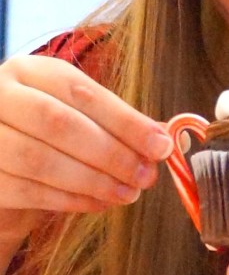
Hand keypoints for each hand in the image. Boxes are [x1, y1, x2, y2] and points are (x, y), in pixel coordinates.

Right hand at [0, 55, 173, 244]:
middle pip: (59, 123)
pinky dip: (70, 200)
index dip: (125, 120)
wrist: (2, 165)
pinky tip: (99, 203)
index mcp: (30, 71)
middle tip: (146, 175)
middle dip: (111, 153)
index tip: (161, 145)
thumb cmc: (47, 135)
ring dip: (93, 181)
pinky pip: (27, 191)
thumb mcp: (80, 116)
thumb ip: (117, 122)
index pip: (81, 91)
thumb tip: (166, 138)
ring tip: (128, 193)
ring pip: (40, 160)